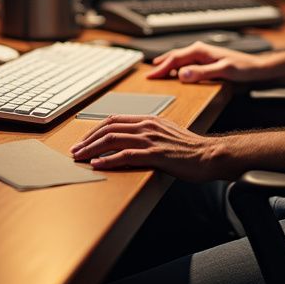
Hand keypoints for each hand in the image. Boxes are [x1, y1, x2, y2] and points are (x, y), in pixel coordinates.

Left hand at [70, 115, 222, 181]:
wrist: (209, 155)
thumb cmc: (189, 148)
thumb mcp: (166, 133)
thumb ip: (148, 133)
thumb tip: (129, 140)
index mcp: (148, 119)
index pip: (113, 120)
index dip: (94, 130)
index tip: (83, 141)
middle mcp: (147, 125)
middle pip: (108, 128)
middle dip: (88, 139)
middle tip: (75, 151)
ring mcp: (150, 139)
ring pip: (113, 139)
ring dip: (92, 149)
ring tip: (80, 158)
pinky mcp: (155, 154)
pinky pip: (126, 155)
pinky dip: (108, 160)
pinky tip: (98, 165)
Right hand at [145, 41, 263, 83]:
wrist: (258, 68)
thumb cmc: (244, 69)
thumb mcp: (223, 72)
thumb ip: (202, 73)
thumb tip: (182, 74)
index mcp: (200, 50)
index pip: (175, 59)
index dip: (161, 68)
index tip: (150, 76)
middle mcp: (200, 49)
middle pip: (174, 56)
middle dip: (161, 65)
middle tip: (149, 75)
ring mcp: (203, 54)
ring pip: (180, 58)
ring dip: (168, 64)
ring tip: (158, 71)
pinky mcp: (207, 60)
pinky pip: (187, 62)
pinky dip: (178, 66)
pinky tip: (177, 72)